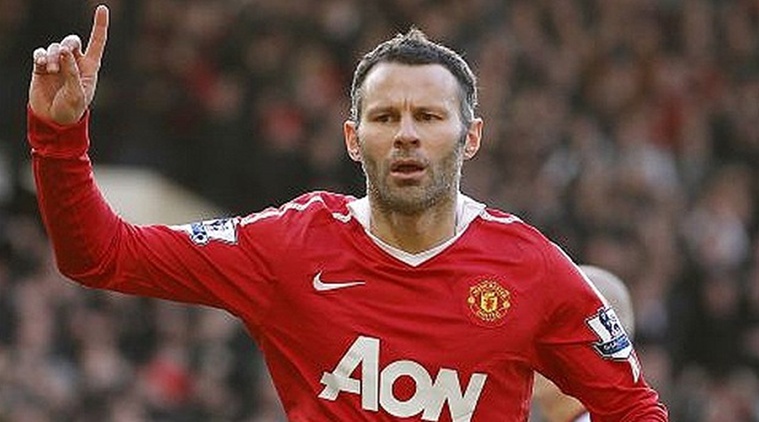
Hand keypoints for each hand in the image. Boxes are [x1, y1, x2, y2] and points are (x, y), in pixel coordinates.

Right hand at [29, 5, 108, 124]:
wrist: (54, 120)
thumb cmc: (71, 109)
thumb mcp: (76, 94)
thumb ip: (71, 72)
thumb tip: (64, 51)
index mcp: (90, 67)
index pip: (97, 42)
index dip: (100, 25)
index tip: (102, 8)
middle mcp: (74, 62)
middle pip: (72, 41)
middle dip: (67, 43)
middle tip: (62, 53)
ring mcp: (58, 63)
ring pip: (55, 47)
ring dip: (52, 56)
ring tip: (52, 71)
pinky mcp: (42, 67)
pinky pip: (40, 53)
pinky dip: (41, 55)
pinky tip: (41, 63)